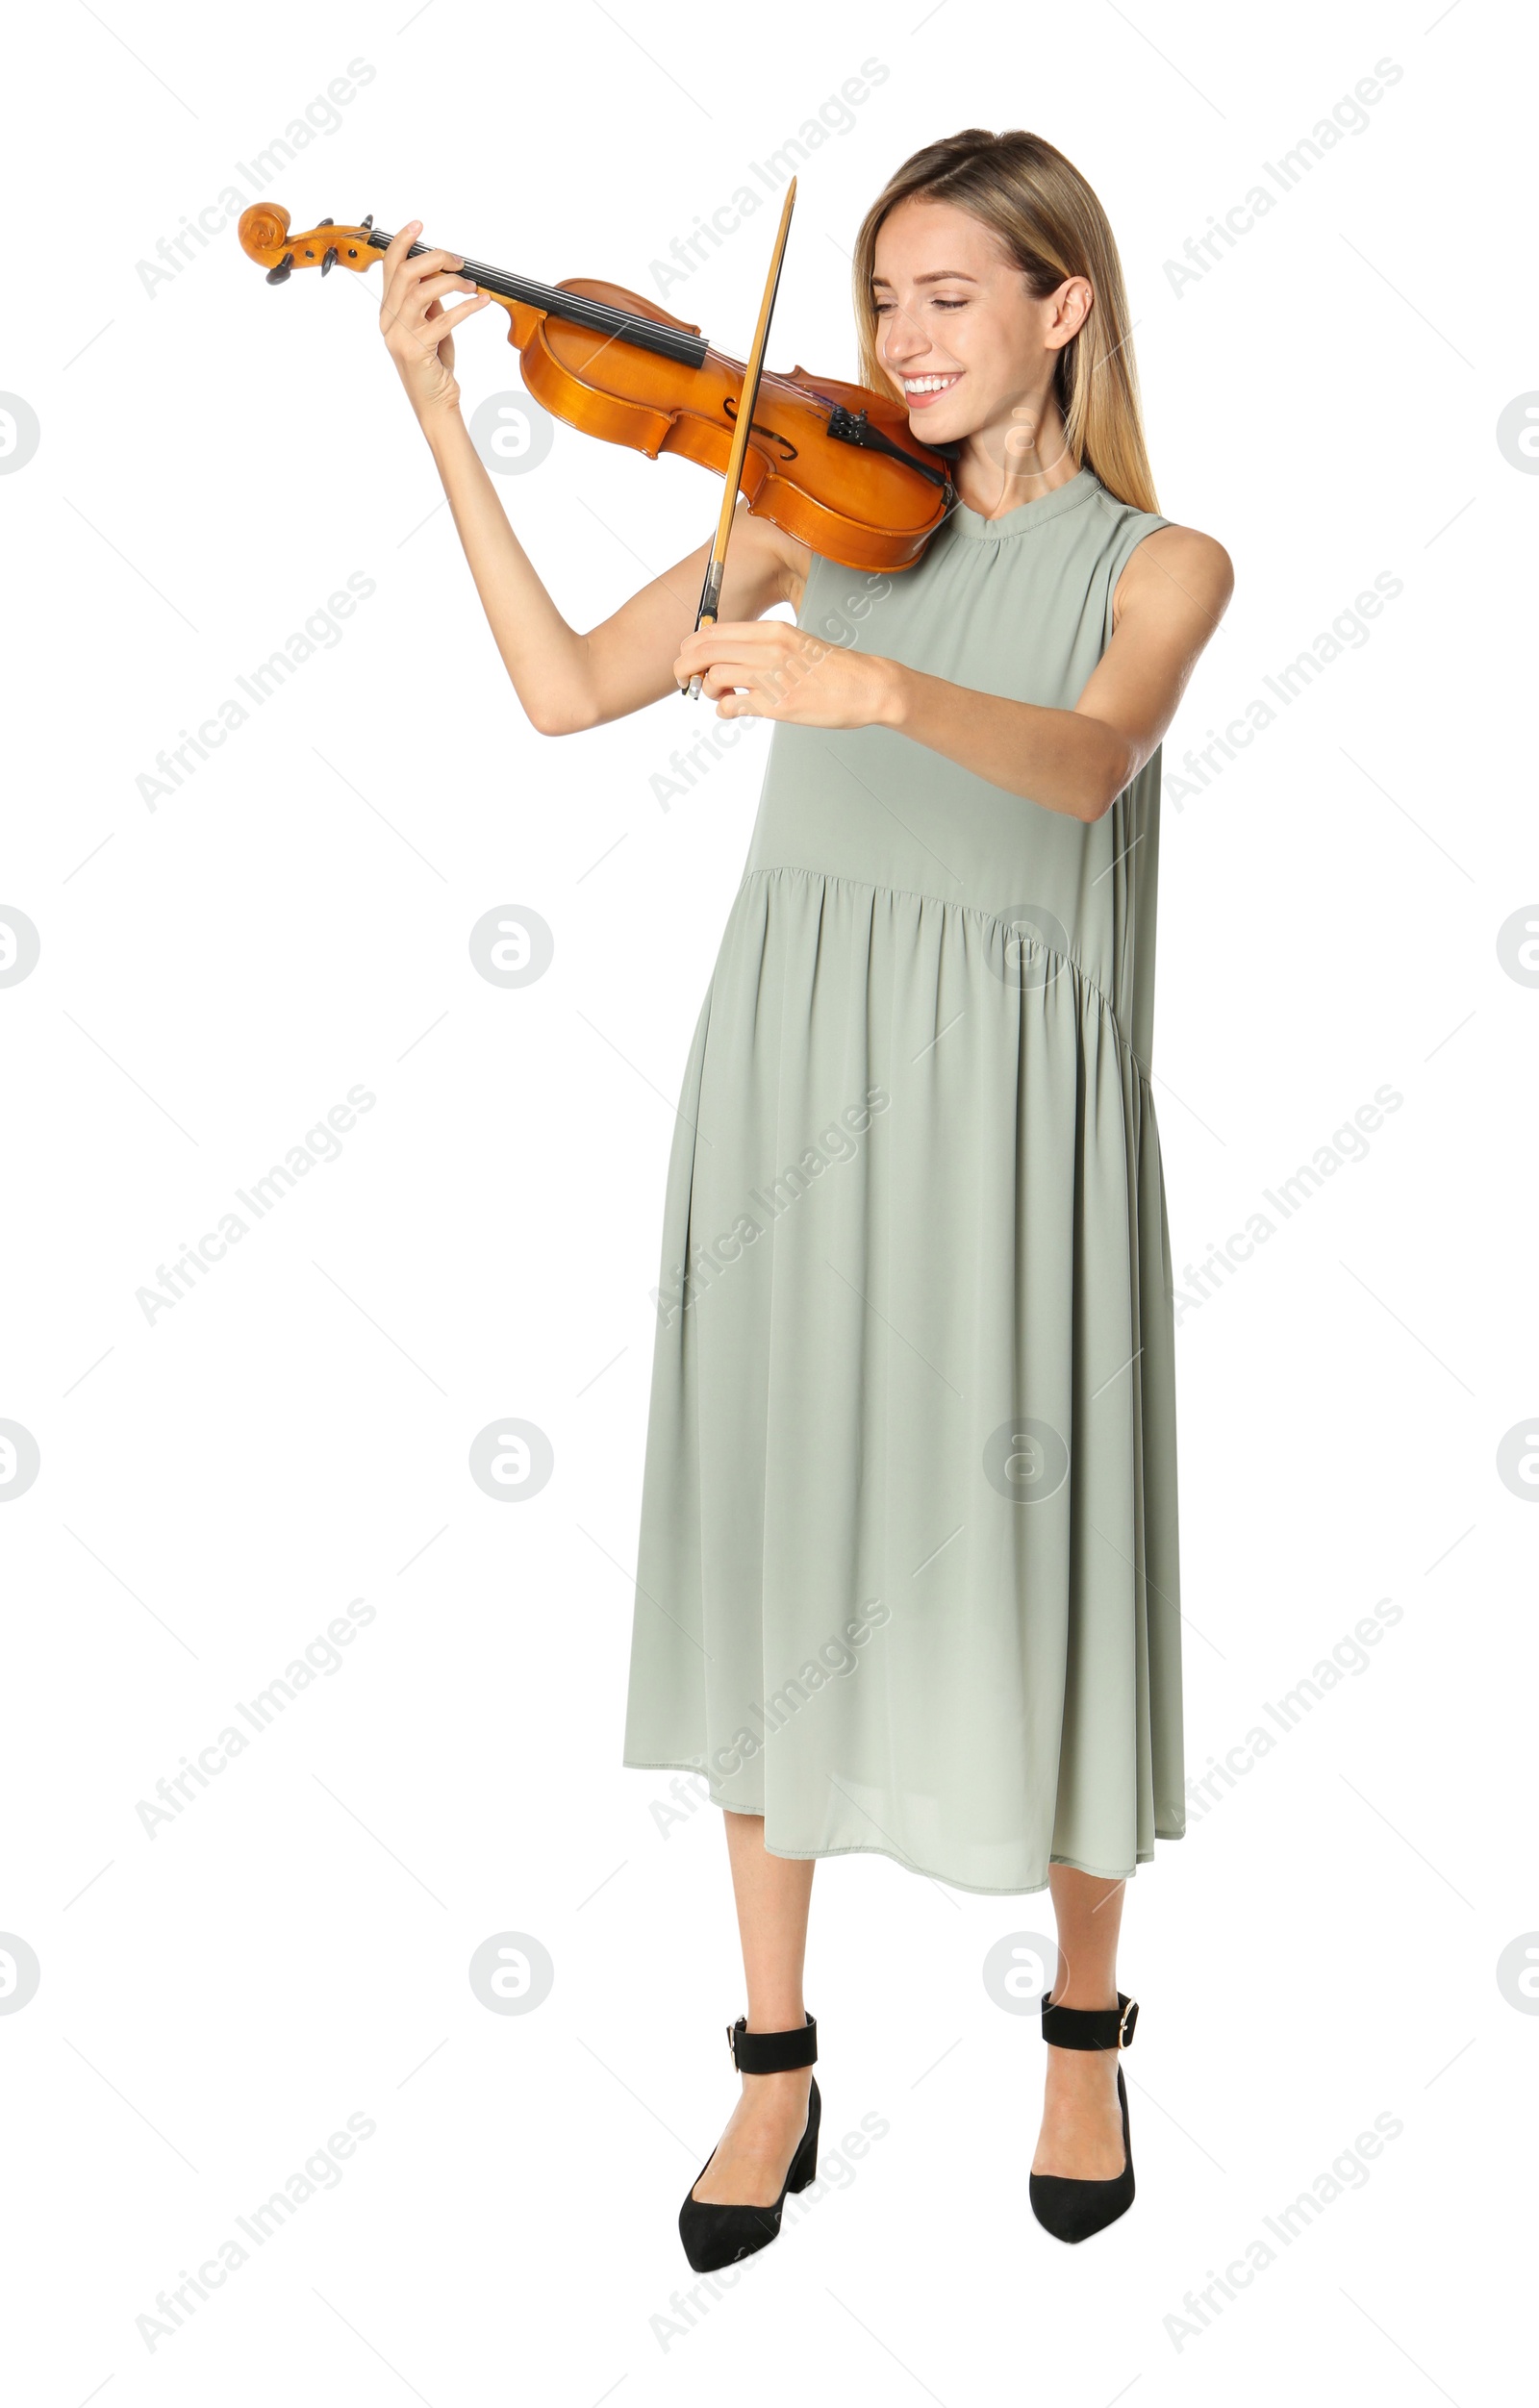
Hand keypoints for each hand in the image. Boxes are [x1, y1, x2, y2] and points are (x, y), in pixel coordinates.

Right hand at [378, 221, 490, 420]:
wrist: (435, 403)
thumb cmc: (433, 366)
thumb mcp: (430, 326)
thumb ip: (429, 301)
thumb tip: (439, 271)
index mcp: (388, 312)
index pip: (390, 267)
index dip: (402, 241)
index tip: (419, 225)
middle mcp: (389, 321)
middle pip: (406, 272)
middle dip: (435, 258)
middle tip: (458, 260)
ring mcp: (400, 336)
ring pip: (422, 290)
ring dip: (452, 282)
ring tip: (470, 285)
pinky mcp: (416, 350)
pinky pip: (445, 319)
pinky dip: (468, 307)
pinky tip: (482, 302)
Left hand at [672, 621, 902, 728]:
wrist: (867, 686)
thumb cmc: (831, 669)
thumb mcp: (793, 644)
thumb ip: (760, 648)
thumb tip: (727, 658)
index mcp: (771, 631)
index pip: (713, 632)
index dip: (690, 647)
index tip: (689, 660)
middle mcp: (768, 648)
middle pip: (704, 652)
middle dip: (685, 668)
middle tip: (686, 680)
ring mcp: (773, 676)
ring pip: (715, 678)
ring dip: (709, 691)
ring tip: (720, 697)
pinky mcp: (778, 704)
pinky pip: (732, 706)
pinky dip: (724, 711)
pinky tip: (731, 711)